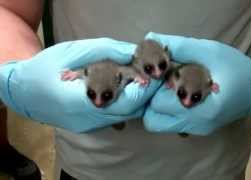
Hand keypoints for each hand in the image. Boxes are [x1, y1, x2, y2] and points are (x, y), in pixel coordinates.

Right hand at [0, 38, 160, 131]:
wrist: (24, 91)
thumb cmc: (46, 67)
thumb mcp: (73, 50)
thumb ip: (105, 50)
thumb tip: (133, 52)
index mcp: (79, 101)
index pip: (122, 103)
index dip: (142, 90)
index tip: (153, 75)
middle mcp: (87, 119)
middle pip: (128, 112)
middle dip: (145, 94)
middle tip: (154, 76)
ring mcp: (89, 126)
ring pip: (125, 117)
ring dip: (137, 100)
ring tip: (143, 80)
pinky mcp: (90, 127)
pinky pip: (116, 117)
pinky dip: (126, 104)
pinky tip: (127, 91)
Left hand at [143, 32, 250, 135]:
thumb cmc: (236, 68)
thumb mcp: (210, 51)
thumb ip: (181, 47)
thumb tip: (154, 42)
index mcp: (202, 109)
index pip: (158, 104)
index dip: (156, 86)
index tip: (162, 73)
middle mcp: (197, 125)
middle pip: (153, 119)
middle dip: (153, 98)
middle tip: (164, 82)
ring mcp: (198, 130)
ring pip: (160, 123)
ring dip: (159, 106)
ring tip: (172, 88)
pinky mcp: (199, 129)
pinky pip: (172, 123)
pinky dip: (169, 110)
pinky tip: (180, 94)